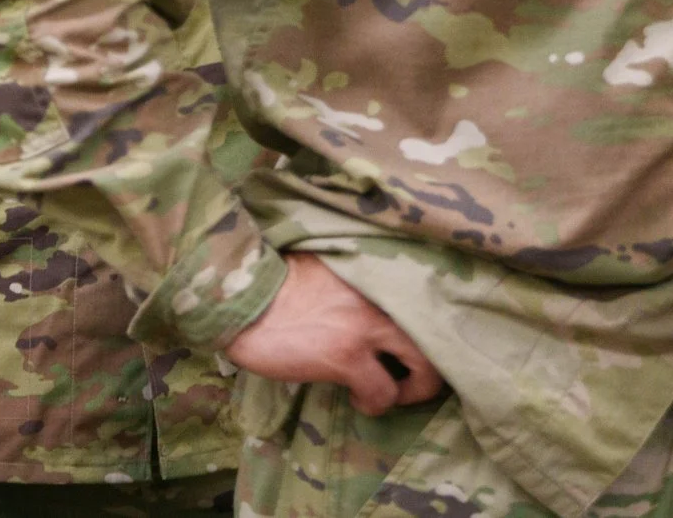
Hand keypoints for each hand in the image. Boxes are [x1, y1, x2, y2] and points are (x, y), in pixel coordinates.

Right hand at [224, 253, 442, 415]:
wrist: (237, 298)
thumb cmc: (269, 283)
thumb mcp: (321, 270)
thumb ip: (351, 284)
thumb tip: (364, 304)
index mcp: (369, 272)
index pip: (422, 297)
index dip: (422, 326)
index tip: (405, 342)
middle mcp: (376, 297)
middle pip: (435, 333)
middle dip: (428, 363)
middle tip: (409, 377)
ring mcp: (364, 328)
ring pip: (424, 367)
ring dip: (412, 388)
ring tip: (389, 393)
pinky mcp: (347, 358)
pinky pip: (382, 393)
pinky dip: (374, 403)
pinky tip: (357, 399)